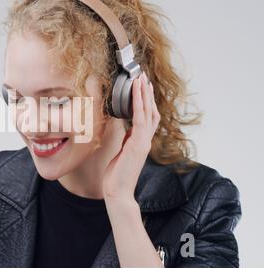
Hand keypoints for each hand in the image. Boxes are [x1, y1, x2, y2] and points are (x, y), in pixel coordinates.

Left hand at [102, 71, 160, 201]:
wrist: (118, 191)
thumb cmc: (117, 175)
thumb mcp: (122, 152)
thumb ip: (127, 140)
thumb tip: (128, 130)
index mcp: (141, 141)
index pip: (147, 117)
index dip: (146, 101)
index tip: (142, 87)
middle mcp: (145, 139)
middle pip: (150, 111)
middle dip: (147, 93)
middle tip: (143, 76)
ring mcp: (144, 141)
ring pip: (147, 112)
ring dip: (144, 94)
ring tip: (141, 78)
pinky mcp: (139, 144)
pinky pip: (140, 119)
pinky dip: (139, 104)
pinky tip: (136, 92)